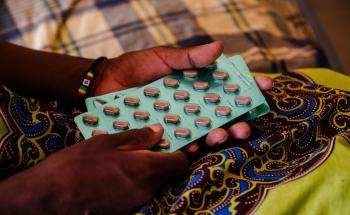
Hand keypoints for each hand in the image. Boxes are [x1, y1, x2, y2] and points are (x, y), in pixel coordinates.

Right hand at [0, 124, 187, 213]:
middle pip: (166, 173)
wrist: (48, 198)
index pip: (180, 163)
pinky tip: (114, 174)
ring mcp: (136, 203)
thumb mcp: (106, 142)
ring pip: (151, 183)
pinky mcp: (124, 211)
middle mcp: (146, 190)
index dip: (180, 151)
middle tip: (142, 146)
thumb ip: (137, 137)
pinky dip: (133, 182)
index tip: (171, 142)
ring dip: (145, 171)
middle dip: (159, 159)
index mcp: (146, 169)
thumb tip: (159, 131)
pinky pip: (138, 193)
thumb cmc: (76, 164)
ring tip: (123, 158)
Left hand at [93, 42, 273, 151]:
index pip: (228, 87)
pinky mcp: (164, 136)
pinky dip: (190, 147)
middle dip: (238, 121)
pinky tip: (194, 147)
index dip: (248, 87)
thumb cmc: (134, 68)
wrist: (104, 85)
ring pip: (206, 133)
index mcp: (196, 84)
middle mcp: (193, 105)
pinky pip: (181, 145)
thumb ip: (189, 57)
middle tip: (244, 125)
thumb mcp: (162, 58)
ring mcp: (180, 122)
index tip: (266, 86)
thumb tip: (219, 48)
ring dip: (218, 136)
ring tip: (221, 135)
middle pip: (223, 115)